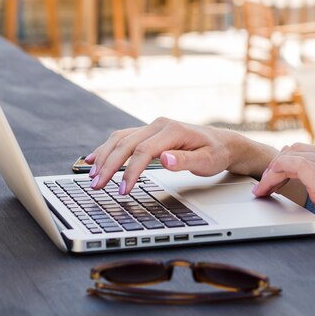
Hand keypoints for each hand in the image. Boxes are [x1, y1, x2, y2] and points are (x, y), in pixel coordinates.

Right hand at [86, 117, 242, 193]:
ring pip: (120, 139)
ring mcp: (152, 127)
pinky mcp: (148, 132)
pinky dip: (107, 148)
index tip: (123, 190)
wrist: (221, 142)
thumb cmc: (215, 153)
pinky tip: (93, 159)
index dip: (130, 171)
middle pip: (126, 144)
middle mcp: (158, 125)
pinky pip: (122, 138)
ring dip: (104, 157)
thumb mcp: (207, 161)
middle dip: (109, 165)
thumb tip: (165, 159)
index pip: (143, 151)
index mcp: (172, 131)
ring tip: (92, 176)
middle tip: (96, 186)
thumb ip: (185, 161)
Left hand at [253, 143, 314, 243]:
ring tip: (262, 189)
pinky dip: (276, 174)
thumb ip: (314, 172)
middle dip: (274, 166)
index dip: (281, 160)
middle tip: (262, 183)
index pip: (301, 149)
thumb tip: (287, 164)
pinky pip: (293, 165)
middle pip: (294, 150)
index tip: (269, 176)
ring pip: (290, 157)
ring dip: (271, 173)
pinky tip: (268, 186)